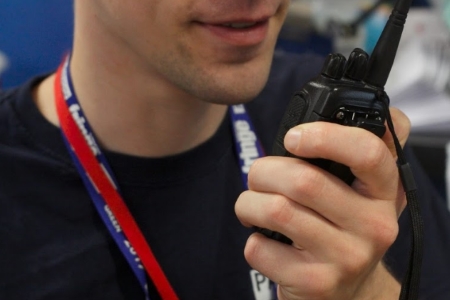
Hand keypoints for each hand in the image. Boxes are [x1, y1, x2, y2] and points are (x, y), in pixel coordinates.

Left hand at [235, 107, 410, 298]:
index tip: (293, 138)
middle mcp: (372, 226)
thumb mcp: (362, 191)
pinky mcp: (315, 283)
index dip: (324, 136)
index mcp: (383, 192)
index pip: (366, 152)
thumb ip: (356, 151)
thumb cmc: (343, 229)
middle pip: (302, 180)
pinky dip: (251, 239)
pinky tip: (265, 240)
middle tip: (259, 177)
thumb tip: (340, 107)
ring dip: (249, 203)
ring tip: (254, 206)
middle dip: (263, 171)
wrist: (347, 293)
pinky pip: (259, 248)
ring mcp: (345, 257)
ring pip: (275, 210)